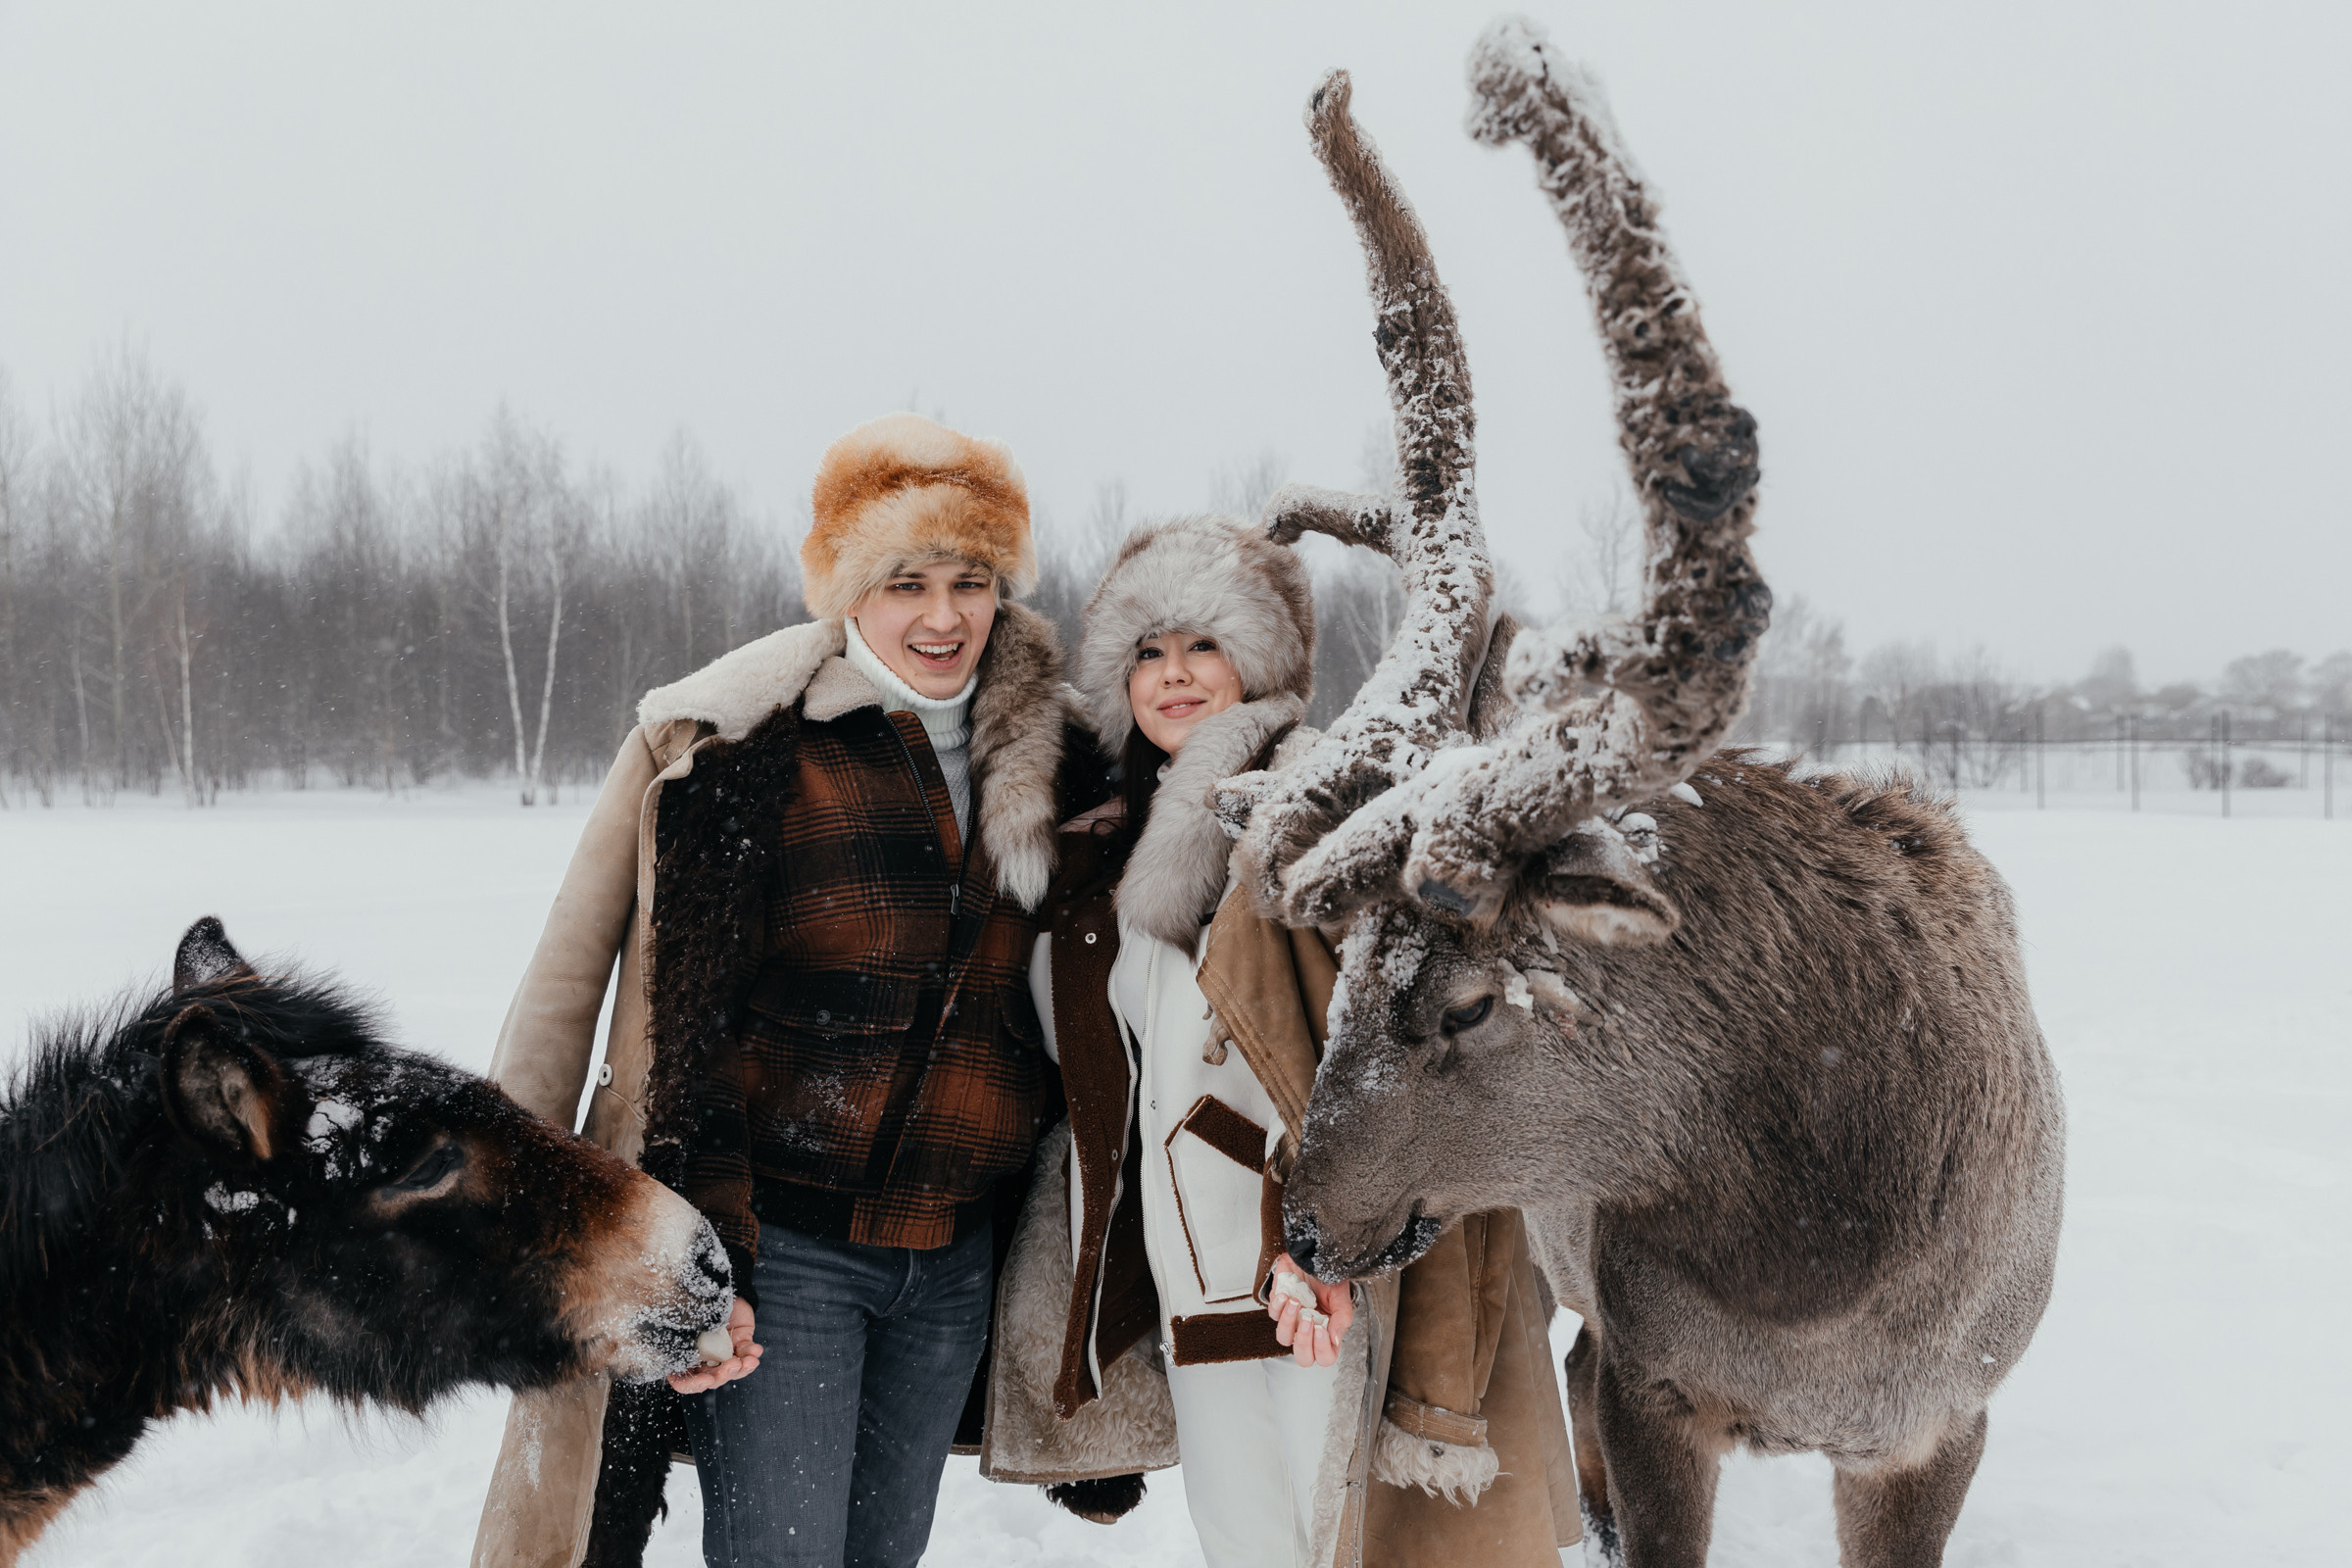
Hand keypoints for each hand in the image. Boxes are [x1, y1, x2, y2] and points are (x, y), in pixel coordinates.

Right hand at [667, 1298, 761, 1393]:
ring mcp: (723, 1353)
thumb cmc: (696, 1302)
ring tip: (748, 1361)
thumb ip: (684, 1337)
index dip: (693, 1385)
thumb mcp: (686, 1320)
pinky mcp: (740, 1344)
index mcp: (685, 1357)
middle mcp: (704, 1359)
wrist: (718, 1285)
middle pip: (711, 1379)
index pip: (684, 1381)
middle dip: (724, 1375)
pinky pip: (747, 1355)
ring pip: (732, 1371)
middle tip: (732, 1365)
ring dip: (742, 1369)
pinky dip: (752, 1354)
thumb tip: (691, 1354)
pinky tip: (756, 1350)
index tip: (706, 1380)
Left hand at [1266, 1252, 1352, 1368]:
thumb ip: (1342, 1319)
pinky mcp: (1278, 1307)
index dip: (1322, 1350)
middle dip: (1303, 1342)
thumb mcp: (1341, 1297)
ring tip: (1295, 1303)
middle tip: (1308, 1321)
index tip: (1322, 1330)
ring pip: (1283, 1338)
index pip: (1325, 1357)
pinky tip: (1286, 1295)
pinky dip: (1278, 1305)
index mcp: (1326, 1333)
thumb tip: (1335, 1339)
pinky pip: (1273, 1315)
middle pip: (1303, 1357)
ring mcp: (1292, 1320)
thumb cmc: (1329, 1278)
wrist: (1313, 1257)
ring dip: (1288, 1322)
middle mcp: (1308, 1331)